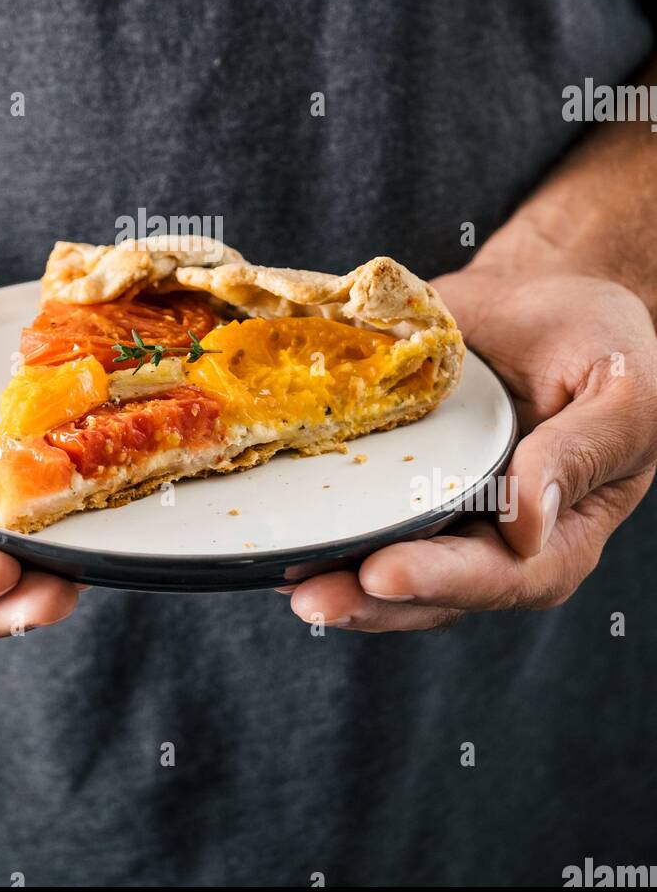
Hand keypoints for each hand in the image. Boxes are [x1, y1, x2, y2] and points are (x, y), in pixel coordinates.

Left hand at [282, 260, 656, 631]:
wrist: (542, 292)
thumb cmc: (599, 341)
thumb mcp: (622, 392)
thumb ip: (581, 454)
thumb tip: (527, 525)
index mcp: (558, 533)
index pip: (502, 577)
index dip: (441, 580)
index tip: (383, 572)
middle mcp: (491, 536)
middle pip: (430, 592)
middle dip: (367, 599)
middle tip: (310, 597)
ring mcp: (438, 511)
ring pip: (380, 563)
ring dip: (330, 574)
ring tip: (277, 575)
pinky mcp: (394, 478)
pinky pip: (353, 509)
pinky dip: (313, 522)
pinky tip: (270, 528)